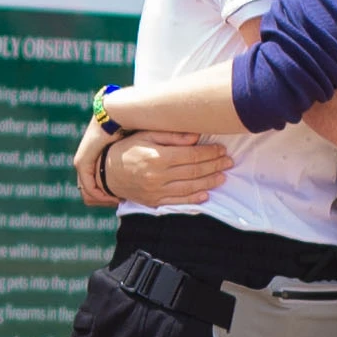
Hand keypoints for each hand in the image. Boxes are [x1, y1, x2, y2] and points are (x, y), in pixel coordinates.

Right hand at [74, 118, 233, 208]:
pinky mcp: (154, 201)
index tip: (222, 149)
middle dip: (214, 166)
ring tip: (223, 176)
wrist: (107, 172)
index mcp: (157, 156)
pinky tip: (206, 194)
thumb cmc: (128, 149)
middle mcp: (158, 175)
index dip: (209, 152)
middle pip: (194, 171)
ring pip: (189, 187)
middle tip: (229, 161)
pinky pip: (178, 201)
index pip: (191, 155)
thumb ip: (171, 136)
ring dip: (209, 182)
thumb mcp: (145, 135)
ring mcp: (156, 190)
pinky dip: (193, 199)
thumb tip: (195, 136)